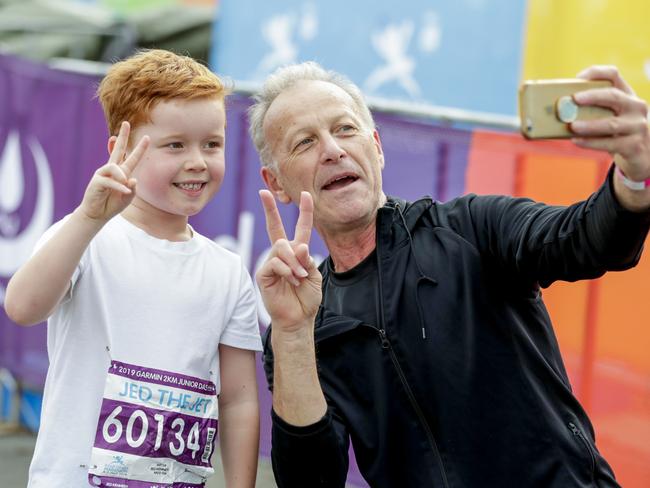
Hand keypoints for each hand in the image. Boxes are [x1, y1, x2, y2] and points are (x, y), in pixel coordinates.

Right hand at [79, 121, 148, 222]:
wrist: (98, 214)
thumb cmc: (113, 204)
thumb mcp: (128, 197)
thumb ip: (133, 188)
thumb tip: (132, 179)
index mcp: (122, 172)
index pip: (132, 158)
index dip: (140, 148)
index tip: (147, 137)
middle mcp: (113, 170)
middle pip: (118, 150)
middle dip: (123, 137)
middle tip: (126, 123)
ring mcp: (103, 174)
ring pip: (115, 167)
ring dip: (122, 178)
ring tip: (126, 189)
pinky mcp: (97, 181)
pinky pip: (110, 181)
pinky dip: (119, 187)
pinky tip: (125, 191)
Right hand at [256, 190, 321, 332]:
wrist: (298, 318)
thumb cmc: (306, 298)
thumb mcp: (314, 276)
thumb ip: (307, 260)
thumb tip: (298, 246)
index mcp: (298, 253)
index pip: (301, 228)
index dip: (305, 211)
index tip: (306, 194)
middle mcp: (282, 254)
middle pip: (275, 227)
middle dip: (269, 209)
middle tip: (263, 192)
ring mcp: (271, 262)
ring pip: (281, 247)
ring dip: (294, 262)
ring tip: (300, 277)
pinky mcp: (263, 273)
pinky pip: (275, 262)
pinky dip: (287, 271)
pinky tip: (292, 281)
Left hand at [571, 65, 649, 182]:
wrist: (642, 154)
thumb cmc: (617, 132)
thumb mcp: (610, 116)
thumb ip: (592, 110)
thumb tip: (559, 111)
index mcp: (626, 95)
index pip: (613, 75)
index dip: (595, 73)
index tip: (577, 78)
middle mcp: (635, 107)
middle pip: (614, 96)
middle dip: (593, 96)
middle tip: (574, 99)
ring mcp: (637, 126)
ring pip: (611, 124)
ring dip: (589, 125)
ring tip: (572, 125)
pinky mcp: (634, 145)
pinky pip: (610, 144)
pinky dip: (591, 143)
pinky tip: (576, 141)